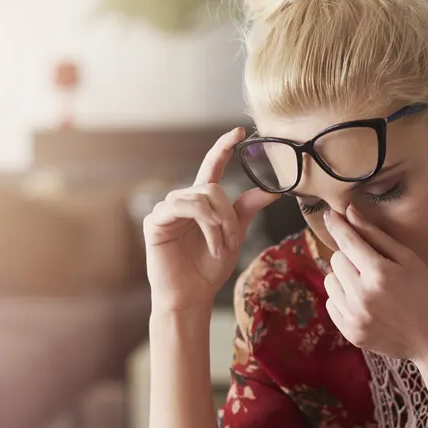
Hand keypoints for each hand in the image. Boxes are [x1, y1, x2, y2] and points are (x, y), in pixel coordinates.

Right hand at [144, 127, 278, 313]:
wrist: (192, 296)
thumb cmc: (209, 269)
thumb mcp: (234, 236)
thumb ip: (246, 211)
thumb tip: (271, 191)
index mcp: (201, 202)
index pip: (212, 167)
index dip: (223, 148)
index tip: (238, 131)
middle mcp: (182, 201)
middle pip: (213, 188)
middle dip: (229, 214)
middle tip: (234, 240)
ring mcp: (166, 209)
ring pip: (201, 197)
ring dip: (219, 223)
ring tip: (221, 246)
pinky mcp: (155, 221)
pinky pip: (183, 208)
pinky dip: (205, 226)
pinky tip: (211, 245)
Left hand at [322, 206, 427, 361]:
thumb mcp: (409, 260)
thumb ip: (376, 236)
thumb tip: (349, 212)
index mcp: (380, 273)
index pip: (347, 241)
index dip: (337, 225)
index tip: (330, 214)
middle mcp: (362, 296)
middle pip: (336, 259)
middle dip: (350, 257)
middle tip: (372, 266)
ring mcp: (354, 317)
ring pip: (330, 281)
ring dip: (344, 278)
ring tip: (368, 285)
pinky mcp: (350, 332)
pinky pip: (331, 303)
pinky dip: (343, 298)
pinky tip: (365, 303)